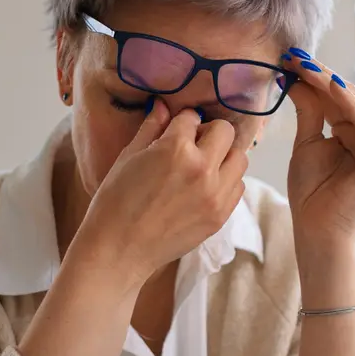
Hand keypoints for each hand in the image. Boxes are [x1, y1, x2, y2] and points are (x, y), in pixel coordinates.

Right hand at [76, 100, 247, 283]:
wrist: (119, 249)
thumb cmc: (115, 202)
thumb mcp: (128, 157)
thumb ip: (151, 128)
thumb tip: (162, 105)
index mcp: (176, 149)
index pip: (192, 117)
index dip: (181, 122)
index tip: (174, 129)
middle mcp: (202, 169)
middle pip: (225, 132)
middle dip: (208, 133)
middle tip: (192, 145)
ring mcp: (215, 195)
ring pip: (239, 158)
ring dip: (223, 156)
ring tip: (202, 167)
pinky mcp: (220, 215)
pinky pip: (237, 186)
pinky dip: (226, 181)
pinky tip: (205, 187)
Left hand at [283, 53, 354, 249]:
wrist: (316, 230)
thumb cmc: (311, 193)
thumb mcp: (308, 143)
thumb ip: (310, 111)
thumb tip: (296, 78)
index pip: (338, 101)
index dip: (315, 79)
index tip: (290, 59)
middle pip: (348, 100)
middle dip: (321, 77)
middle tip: (295, 56)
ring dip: (330, 84)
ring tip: (306, 65)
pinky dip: (348, 104)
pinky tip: (328, 84)